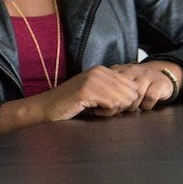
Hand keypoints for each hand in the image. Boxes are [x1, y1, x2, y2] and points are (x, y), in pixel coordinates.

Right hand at [10, 65, 144, 126]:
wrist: (45, 108)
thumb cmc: (71, 105)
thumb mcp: (96, 93)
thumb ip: (113, 90)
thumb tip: (137, 96)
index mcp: (103, 70)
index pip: (134, 86)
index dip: (126, 101)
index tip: (109, 106)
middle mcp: (100, 71)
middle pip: (132, 93)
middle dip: (121, 106)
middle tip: (103, 109)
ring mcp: (93, 79)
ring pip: (125, 99)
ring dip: (113, 110)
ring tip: (97, 110)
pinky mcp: (88, 90)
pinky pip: (113, 105)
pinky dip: (106, 113)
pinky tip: (92, 111)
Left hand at [108, 60, 182, 111]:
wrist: (162, 74)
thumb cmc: (135, 84)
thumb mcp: (119, 83)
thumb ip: (106, 90)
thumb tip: (92, 108)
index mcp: (118, 70)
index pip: (107, 85)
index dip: (104, 99)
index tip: (102, 108)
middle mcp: (132, 70)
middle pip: (121, 91)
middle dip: (118, 105)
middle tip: (118, 111)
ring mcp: (146, 75)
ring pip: (135, 94)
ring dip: (132, 106)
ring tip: (131, 109)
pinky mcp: (160, 83)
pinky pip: (150, 97)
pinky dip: (146, 106)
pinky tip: (144, 107)